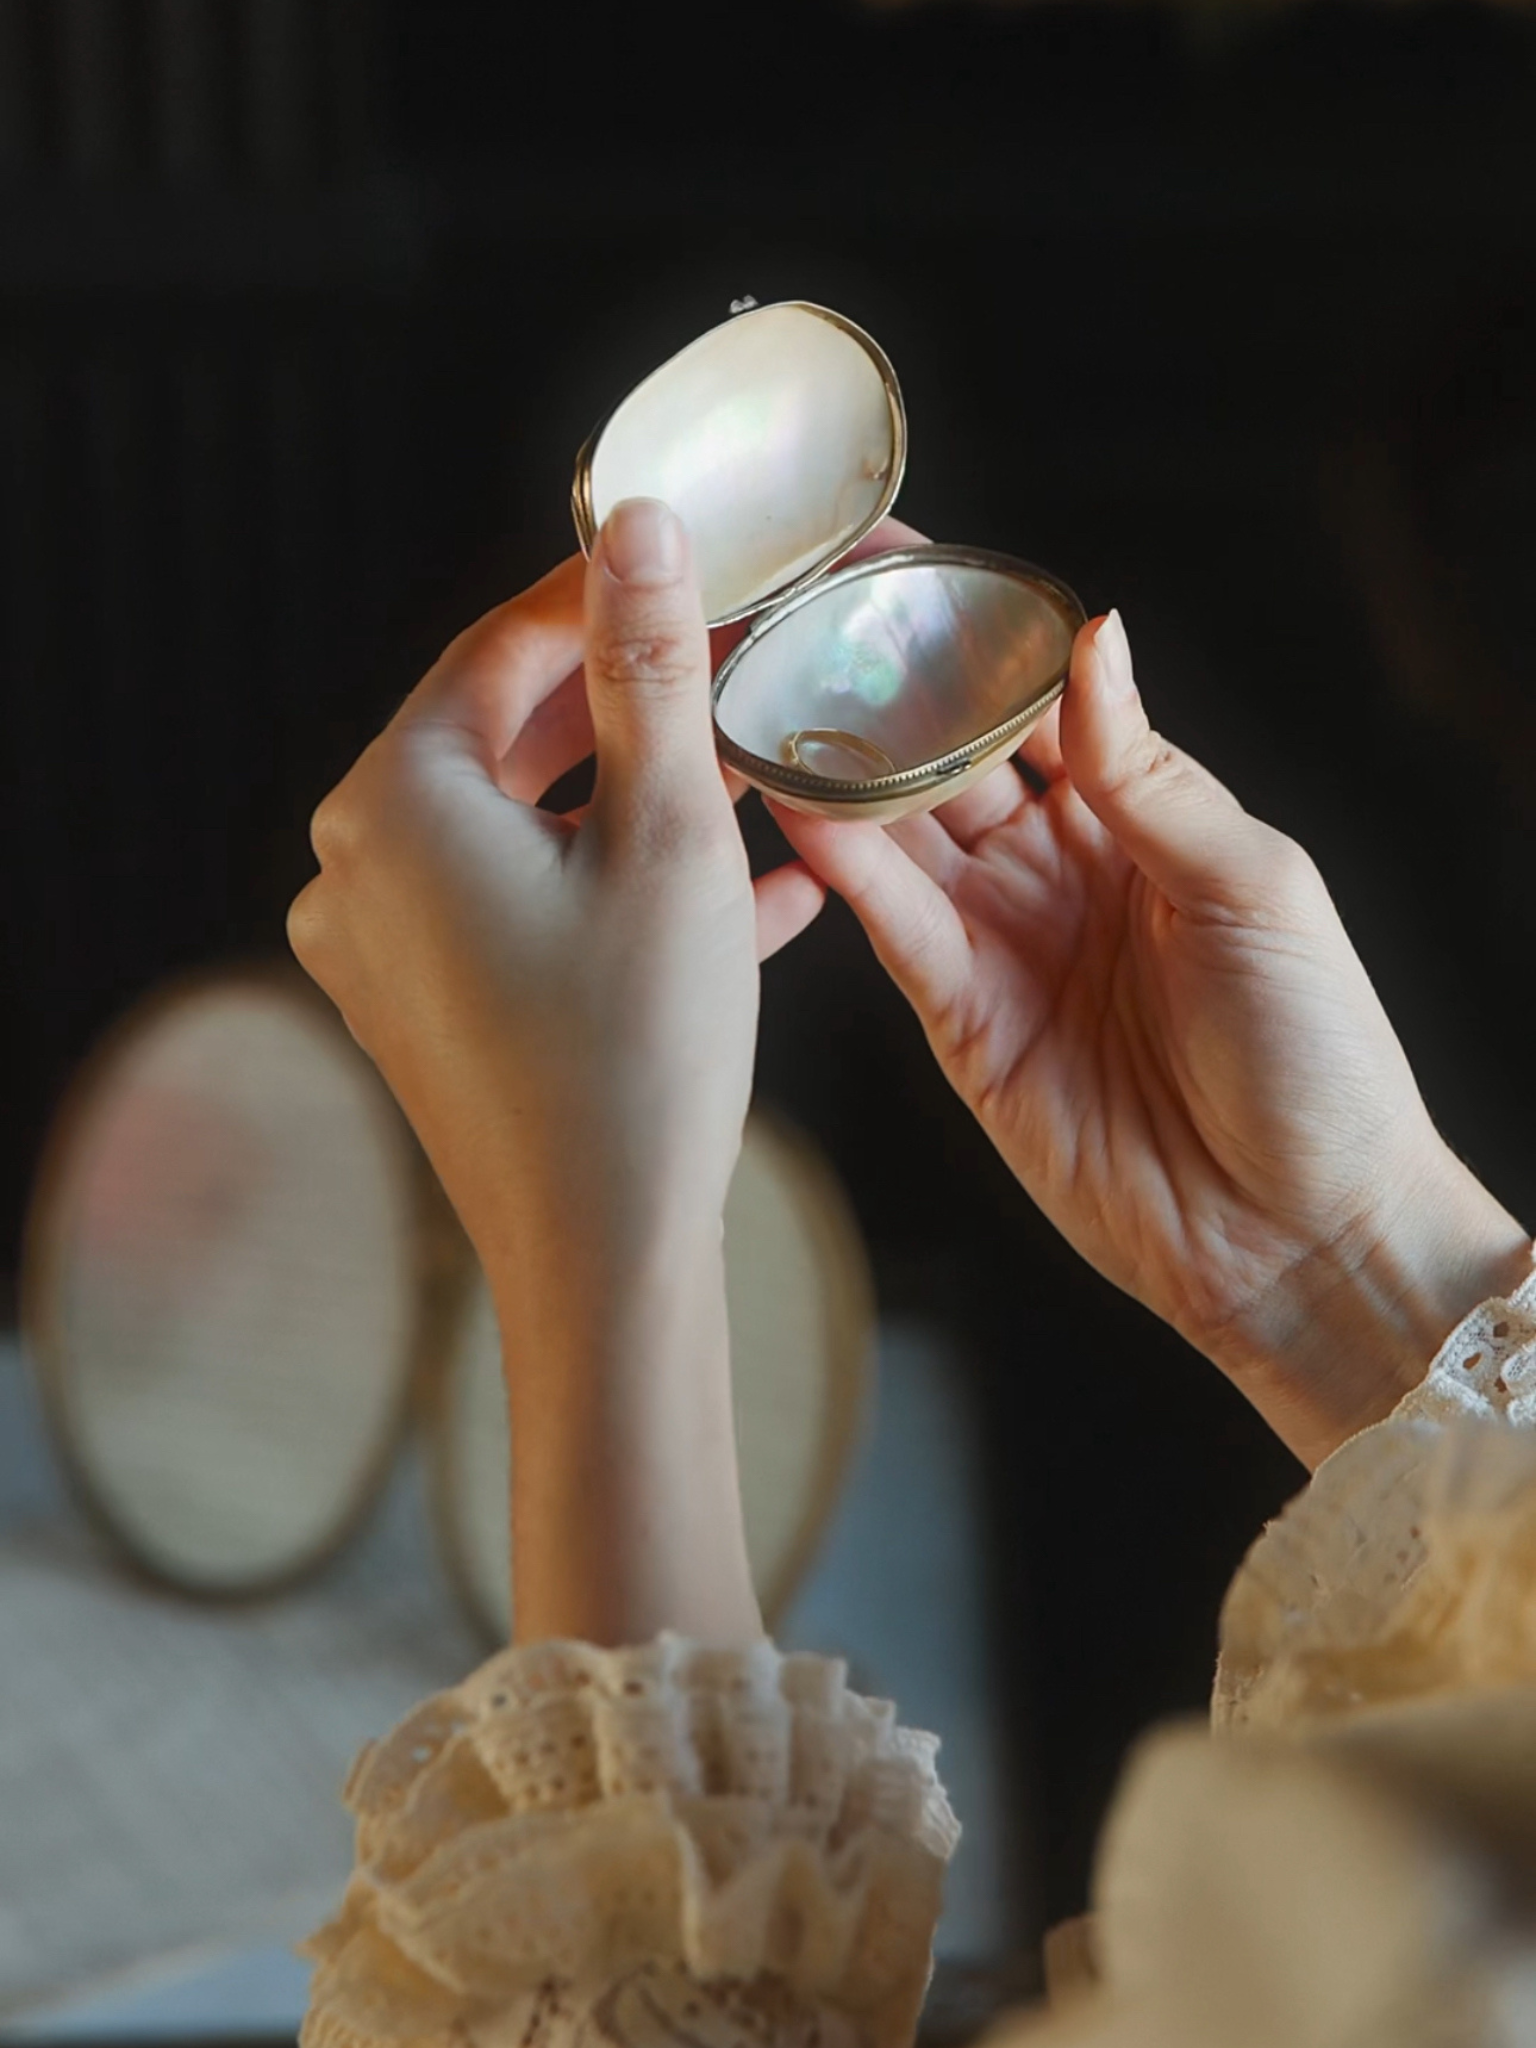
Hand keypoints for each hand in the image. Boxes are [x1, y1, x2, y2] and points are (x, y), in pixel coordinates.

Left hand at [289, 498, 822, 1641]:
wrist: (605, 1262)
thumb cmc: (638, 1053)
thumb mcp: (666, 836)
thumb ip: (648, 670)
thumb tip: (639, 525)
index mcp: (393, 803)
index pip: (505, 646)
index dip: (616, 598)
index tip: (710, 571)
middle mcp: (360, 868)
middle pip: (511, 736)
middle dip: (638, 706)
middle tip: (749, 673)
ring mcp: (386, 947)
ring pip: (530, 826)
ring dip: (644, 799)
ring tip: (763, 778)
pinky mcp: (431, 1009)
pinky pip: (530, 908)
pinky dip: (620, 888)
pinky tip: (749, 892)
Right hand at [772, 606, 1529, 1467]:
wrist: (1297, 1236)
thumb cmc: (1316, 1060)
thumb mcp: (1253, 890)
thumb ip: (1152, 776)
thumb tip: (1097, 639)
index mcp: (1145, 816)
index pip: (1036, 697)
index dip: (970, 629)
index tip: (900, 561)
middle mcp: (1062, 868)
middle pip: (949, 754)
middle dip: (877, 685)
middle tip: (796, 614)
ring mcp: (1005, 942)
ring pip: (904, 833)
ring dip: (839, 765)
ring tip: (768, 691)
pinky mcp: (963, 1022)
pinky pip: (895, 927)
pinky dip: (847, 870)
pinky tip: (799, 809)